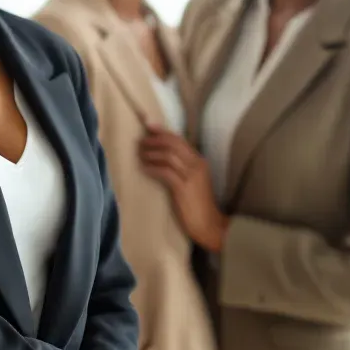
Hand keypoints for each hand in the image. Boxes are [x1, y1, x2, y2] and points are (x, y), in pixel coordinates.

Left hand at [139, 126, 228, 251]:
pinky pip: (165, 172)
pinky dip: (152, 168)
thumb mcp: (192, 181)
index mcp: (199, 161)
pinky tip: (144, 168)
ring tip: (140, 155)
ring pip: (168, 155)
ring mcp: (191, 176)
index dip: (162, 131)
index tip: (148, 125)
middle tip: (140, 141)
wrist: (209, 224)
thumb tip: (161, 157)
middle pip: (173, 143)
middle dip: (154, 139)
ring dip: (151, 153)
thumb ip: (181, 168)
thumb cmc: (197, 204)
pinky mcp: (183, 188)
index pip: (179, 140)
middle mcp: (196, 165)